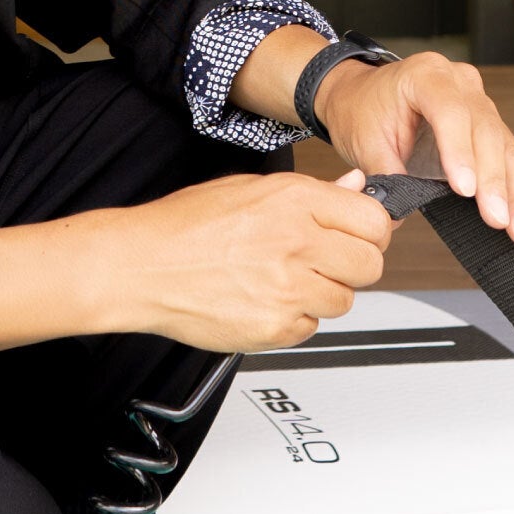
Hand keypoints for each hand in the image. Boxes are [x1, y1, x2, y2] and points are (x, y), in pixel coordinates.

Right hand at [0, 172, 394, 355]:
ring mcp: (289, 288)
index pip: (375, 220)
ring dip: (320, 294)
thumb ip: (311, 192)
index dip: (368, 231)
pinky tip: (261, 300)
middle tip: (319, 262)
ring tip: (279, 281)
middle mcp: (296, 242)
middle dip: (350, 265)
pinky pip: (310, 327)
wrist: (139, 266)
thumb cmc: (183, 227)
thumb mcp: (249, 189)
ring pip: (343, 300)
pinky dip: (292, 319)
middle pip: (370, 265)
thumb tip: (356, 186)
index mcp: (294, 200)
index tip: (356, 236)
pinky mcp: (277, 327)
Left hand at [317, 53, 513, 243]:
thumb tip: (394, 215)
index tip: (466, 191)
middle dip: (496, 182)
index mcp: (426, 75)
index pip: (451, 112)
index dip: (461, 152)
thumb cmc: (361, 112)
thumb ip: (383, 173)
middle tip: (499, 220)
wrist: (363, 96)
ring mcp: (482, 104)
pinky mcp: (493, 128)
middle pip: (488, 132)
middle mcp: (462, 84)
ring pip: (510, 148)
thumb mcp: (363, 140)